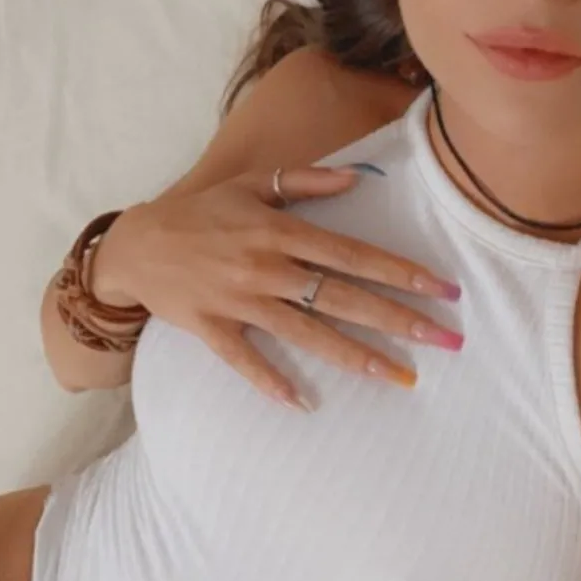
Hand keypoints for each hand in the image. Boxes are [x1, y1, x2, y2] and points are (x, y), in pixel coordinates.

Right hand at [91, 167, 462, 408]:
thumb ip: (306, 181)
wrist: (136, 244)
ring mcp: (240, 302)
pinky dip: (270, 382)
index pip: (352, 254)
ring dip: (355, 357)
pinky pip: (246, 361)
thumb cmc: (201, 211)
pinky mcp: (213, 330)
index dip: (399, 271)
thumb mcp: (252, 184)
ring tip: (400, 377)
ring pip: (307, 333)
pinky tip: (303, 402)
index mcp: (280, 230)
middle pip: (342, 298)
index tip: (441, 289)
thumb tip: (357, 177)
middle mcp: (266, 268)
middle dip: (397, 319)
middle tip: (443, 340)